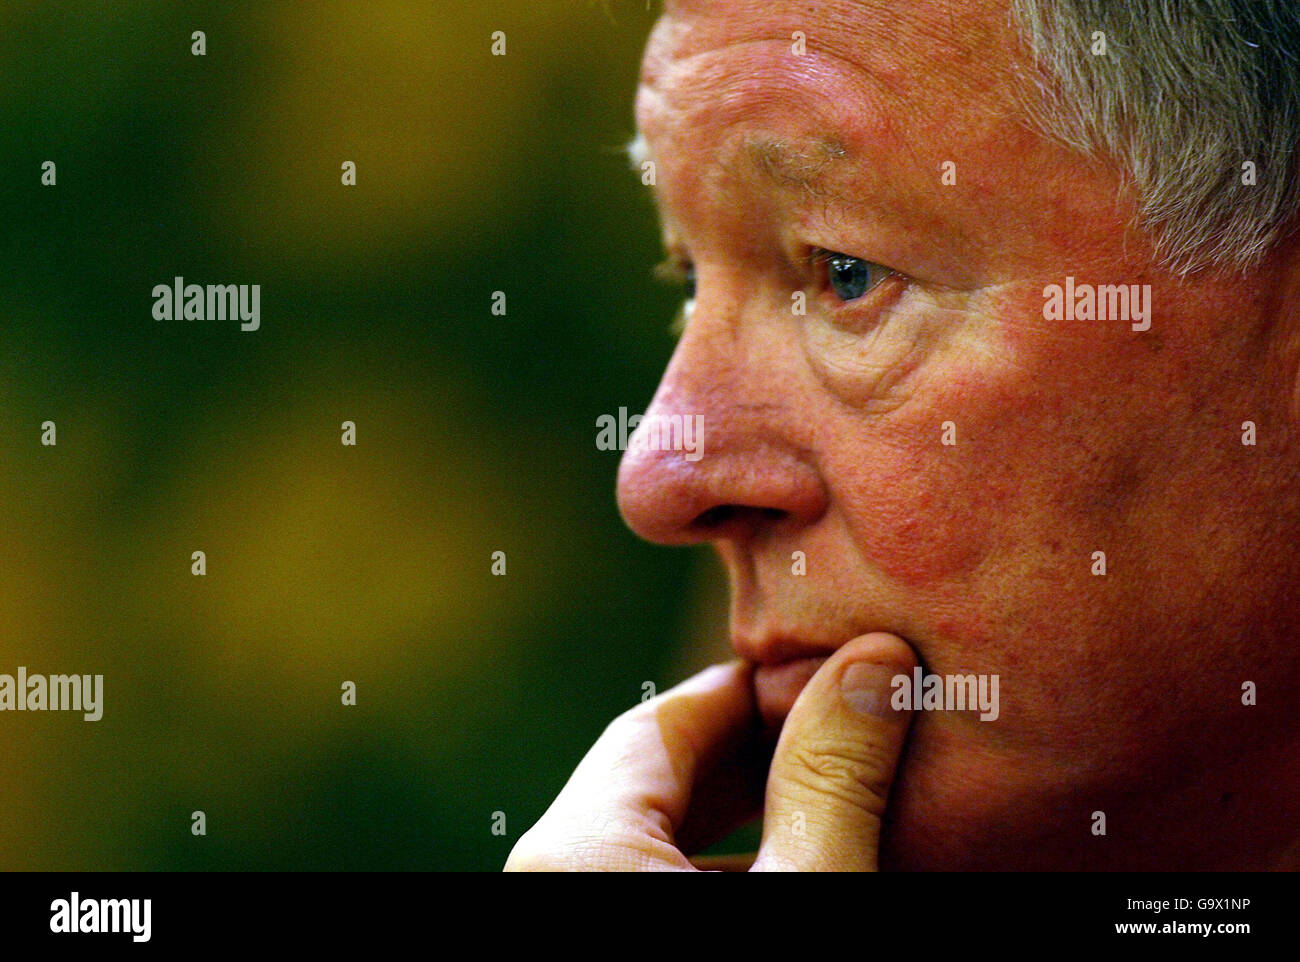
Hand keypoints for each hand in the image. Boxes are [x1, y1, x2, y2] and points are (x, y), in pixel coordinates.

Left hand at [504, 633, 917, 870]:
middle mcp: (552, 876)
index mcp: (576, 849)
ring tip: (836, 799)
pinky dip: (724, 868)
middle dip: (756, 753)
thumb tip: (873, 663)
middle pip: (655, 780)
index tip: (829, 673)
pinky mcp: (592, 937)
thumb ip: (830, 782)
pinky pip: (650, 881)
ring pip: (656, 841)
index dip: (755, 690)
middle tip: (844, 731)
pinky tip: (795, 862)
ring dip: (748, 820)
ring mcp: (568, 909)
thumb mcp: (805, 891)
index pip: (661, 726)